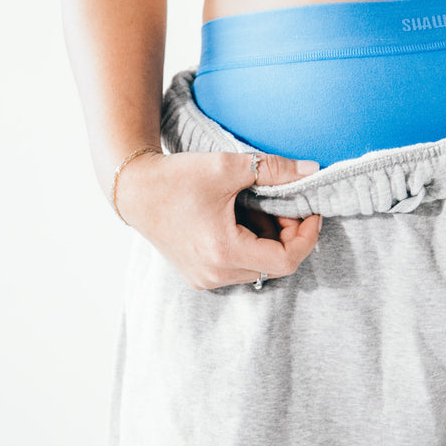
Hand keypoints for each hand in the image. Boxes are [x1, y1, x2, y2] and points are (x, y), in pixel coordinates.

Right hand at [115, 148, 323, 289]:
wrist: (134, 190)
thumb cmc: (177, 177)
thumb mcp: (229, 166)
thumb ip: (275, 170)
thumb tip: (312, 170)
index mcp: (224, 251)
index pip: (286, 260)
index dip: (306, 236)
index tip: (311, 211)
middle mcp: (215, 274)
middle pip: (274, 266)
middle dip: (288, 236)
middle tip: (285, 205)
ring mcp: (205, 278)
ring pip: (258, 268)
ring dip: (269, 241)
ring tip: (260, 208)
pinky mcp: (199, 275)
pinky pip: (238, 268)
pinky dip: (250, 246)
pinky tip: (242, 219)